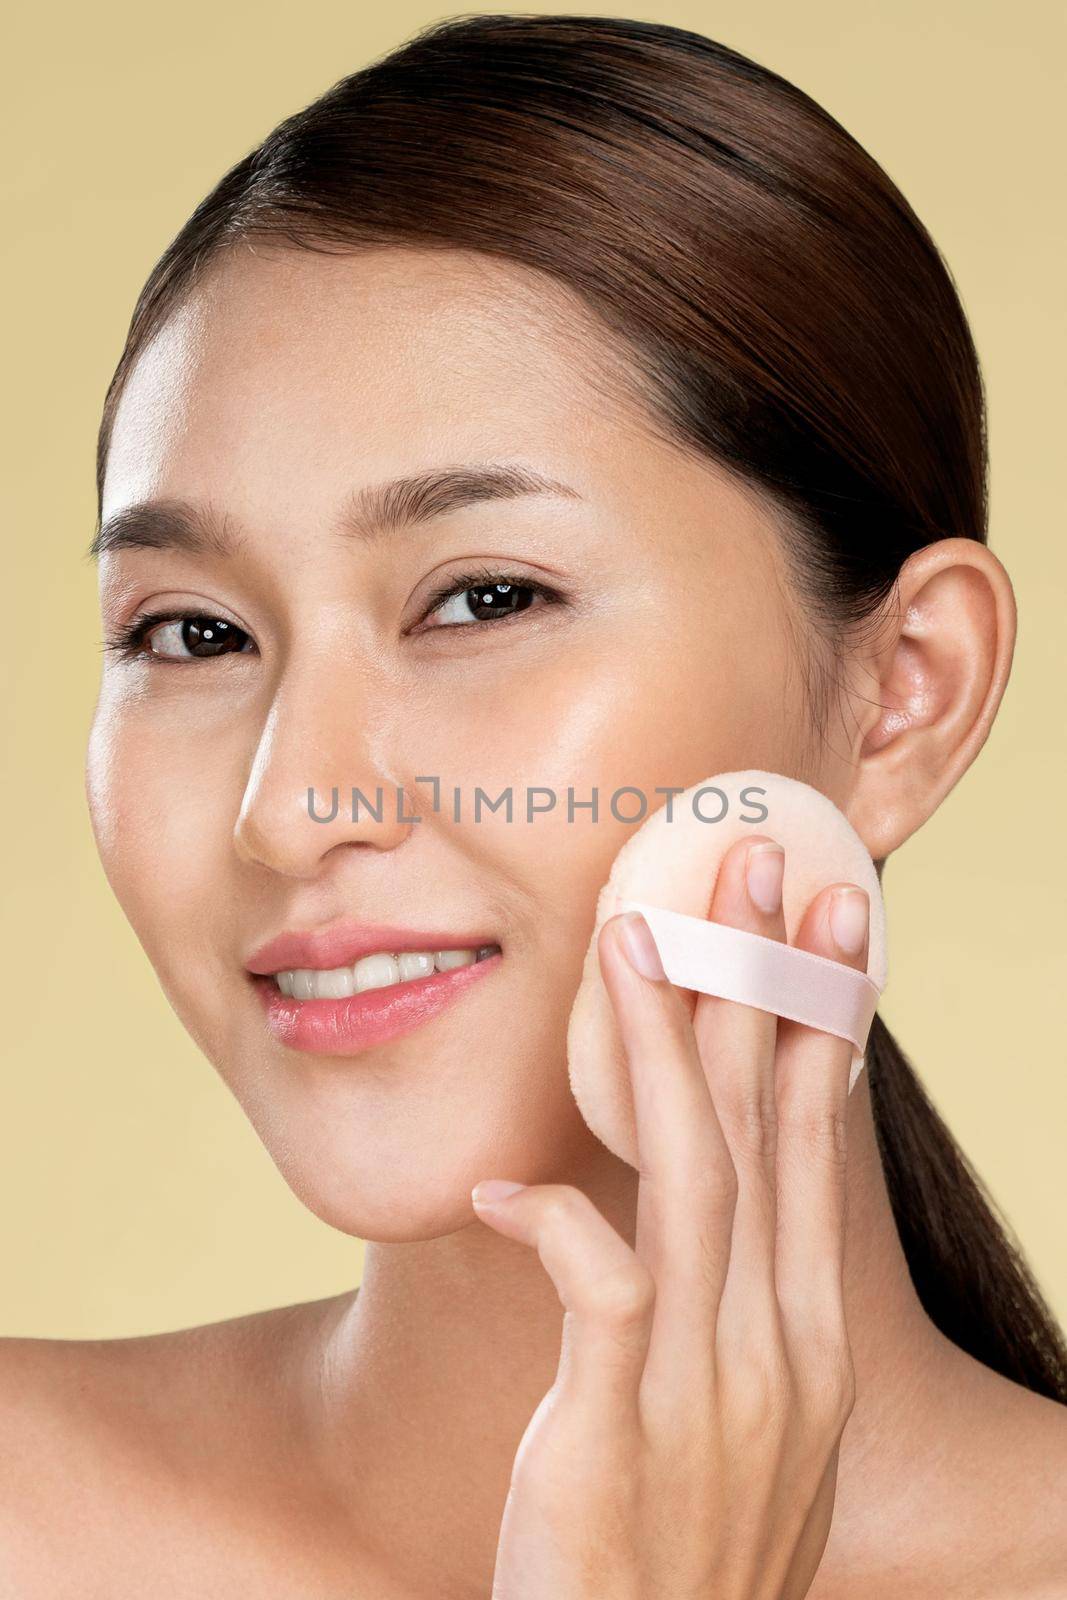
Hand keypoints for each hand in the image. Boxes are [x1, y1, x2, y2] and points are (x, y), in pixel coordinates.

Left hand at [470, 834, 867, 1599]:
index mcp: (809, 1342)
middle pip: (762, 1130)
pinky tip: (502, 1189)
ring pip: (690, 1177)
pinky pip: (598, 1289)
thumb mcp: (744, 1432)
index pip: (815, 1151)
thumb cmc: (680, 1552)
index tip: (824, 926)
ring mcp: (706, 1390)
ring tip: (634, 939)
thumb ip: (727, 1318)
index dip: (817, 1027)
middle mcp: (776, 1350)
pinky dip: (554, 1222)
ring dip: (659, 1047)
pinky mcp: (619, 1433)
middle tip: (755, 864)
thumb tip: (675, 1227)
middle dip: (758, 984)